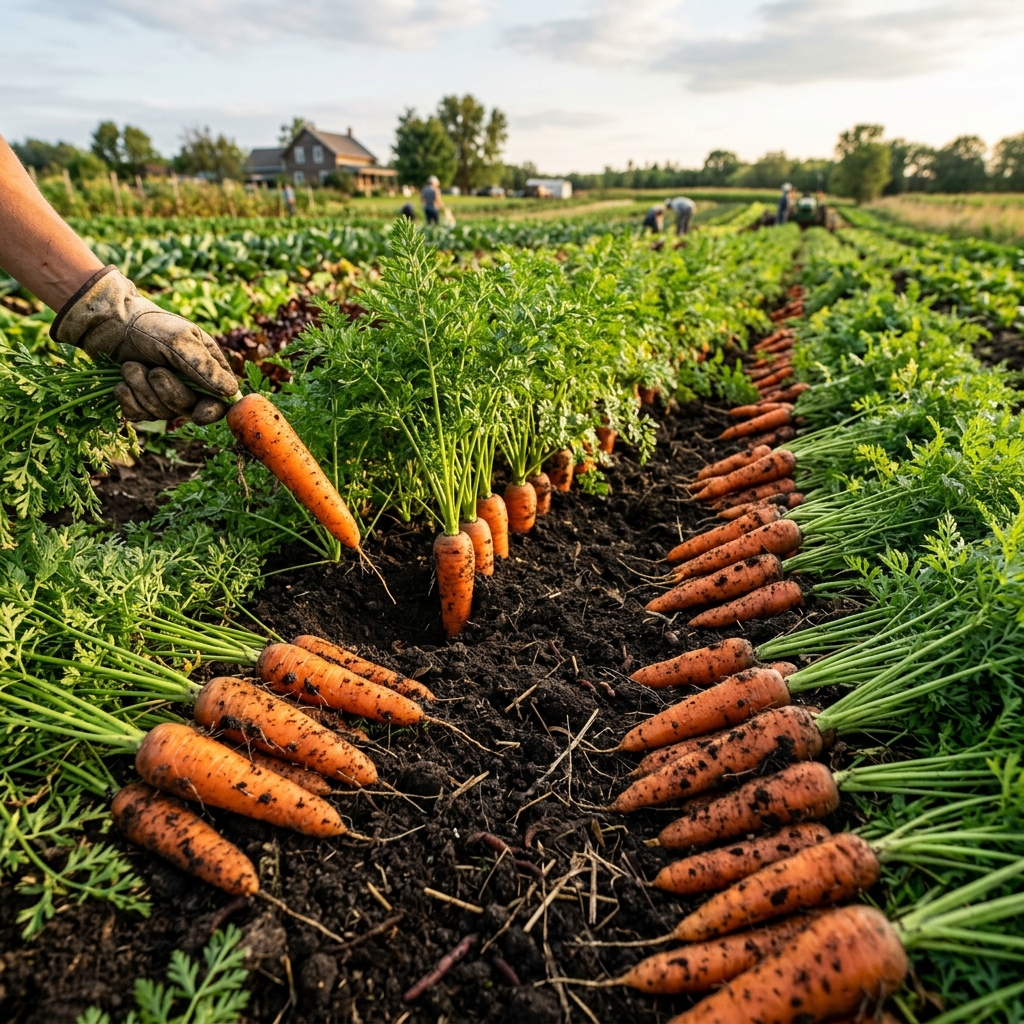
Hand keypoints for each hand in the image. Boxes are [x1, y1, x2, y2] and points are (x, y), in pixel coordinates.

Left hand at [51, 266, 238, 423]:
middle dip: (168, 392)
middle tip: (154, 370)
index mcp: (207, 369)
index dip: (212, 412)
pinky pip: (139, 415)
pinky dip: (128, 399)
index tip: (199, 415)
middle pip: (188, 409)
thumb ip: (204, 366)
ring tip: (131, 367)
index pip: (219, 401)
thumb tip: (231, 392)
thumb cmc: (149, 325)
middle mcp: (189, 385)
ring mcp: (164, 396)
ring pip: (161, 414)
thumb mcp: (180, 340)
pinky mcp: (140, 401)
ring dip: (142, 390)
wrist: (109, 323)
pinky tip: (121, 383)